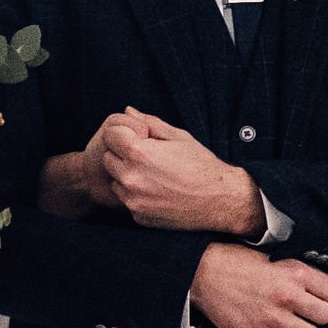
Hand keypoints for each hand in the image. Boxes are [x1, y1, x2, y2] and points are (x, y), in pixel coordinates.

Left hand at [99, 109, 263, 233]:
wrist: (219, 200)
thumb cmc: (201, 165)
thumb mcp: (178, 137)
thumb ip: (149, 123)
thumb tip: (128, 111)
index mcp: (139, 153)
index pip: (110, 136)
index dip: (123, 134)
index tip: (138, 138)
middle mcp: (131, 178)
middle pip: (109, 159)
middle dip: (123, 154)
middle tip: (147, 156)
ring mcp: (133, 200)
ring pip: (115, 181)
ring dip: (127, 175)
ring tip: (154, 174)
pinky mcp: (138, 216)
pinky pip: (127, 199)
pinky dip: (136, 194)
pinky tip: (158, 190)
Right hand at [190, 245, 327, 327]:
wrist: (202, 275)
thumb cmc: (235, 262)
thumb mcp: (272, 258)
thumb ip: (302, 272)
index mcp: (294, 273)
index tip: (320, 295)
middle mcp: (287, 296)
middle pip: (326, 316)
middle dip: (319, 314)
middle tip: (308, 310)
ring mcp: (272, 318)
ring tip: (293, 322)